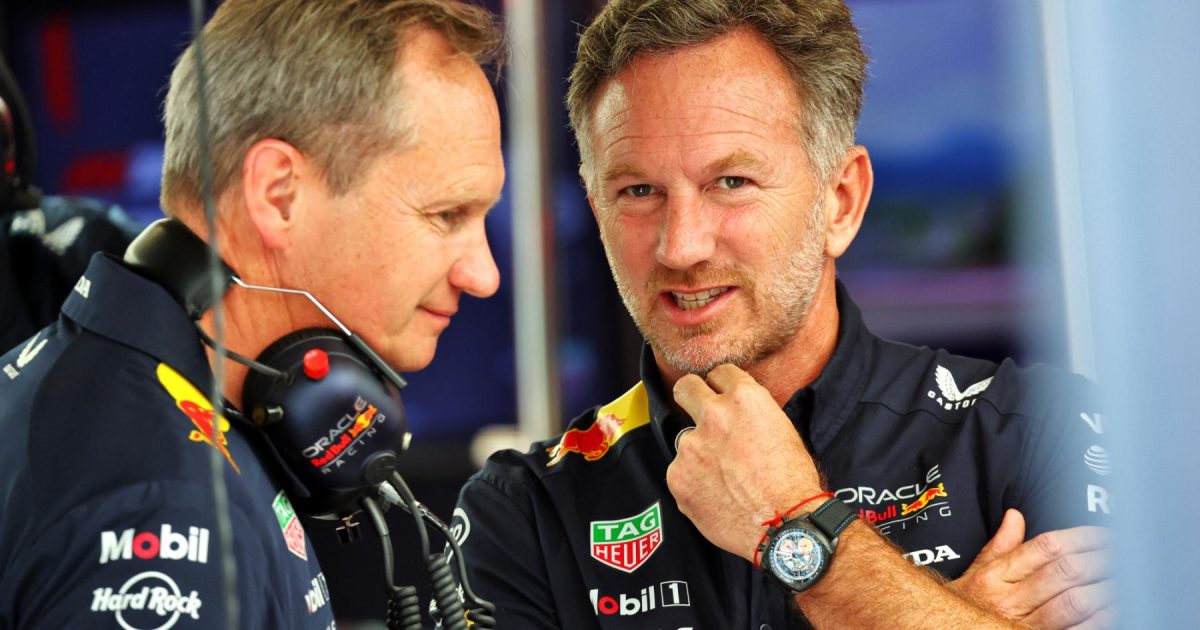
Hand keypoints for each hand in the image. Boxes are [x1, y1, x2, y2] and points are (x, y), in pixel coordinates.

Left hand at [666, 364, 823, 561]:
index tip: (721, 396)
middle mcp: (713, 415)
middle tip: (698, 411)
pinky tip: (716, 496)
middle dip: (691, 395)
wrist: (785, 525)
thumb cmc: (792, 482)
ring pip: (686, 441)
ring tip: (723, 478)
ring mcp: (691, 446)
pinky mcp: (677, 476)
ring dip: (699, 453)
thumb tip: (736, 414)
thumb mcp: (782, 430)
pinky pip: (681, 473)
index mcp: (744, 398)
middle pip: (685, 387)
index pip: (720, 373)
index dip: (722, 386)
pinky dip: (693, 482)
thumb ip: (751, 414)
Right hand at [950, 509, 1113, 628]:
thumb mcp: (976, 570)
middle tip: (1123, 553)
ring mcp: (1023, 624)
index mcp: (996, 575)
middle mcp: (1009, 599)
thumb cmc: (965, 603)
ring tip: (1124, 578)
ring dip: (1105, 589)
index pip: (1046, 547)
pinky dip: (1099, 620)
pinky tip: (1113, 609)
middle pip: (1065, 572)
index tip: (1104, 534)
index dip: (1081, 538)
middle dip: (1100, 560)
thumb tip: (1015, 516)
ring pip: (1074, 602)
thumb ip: (1000, 545)